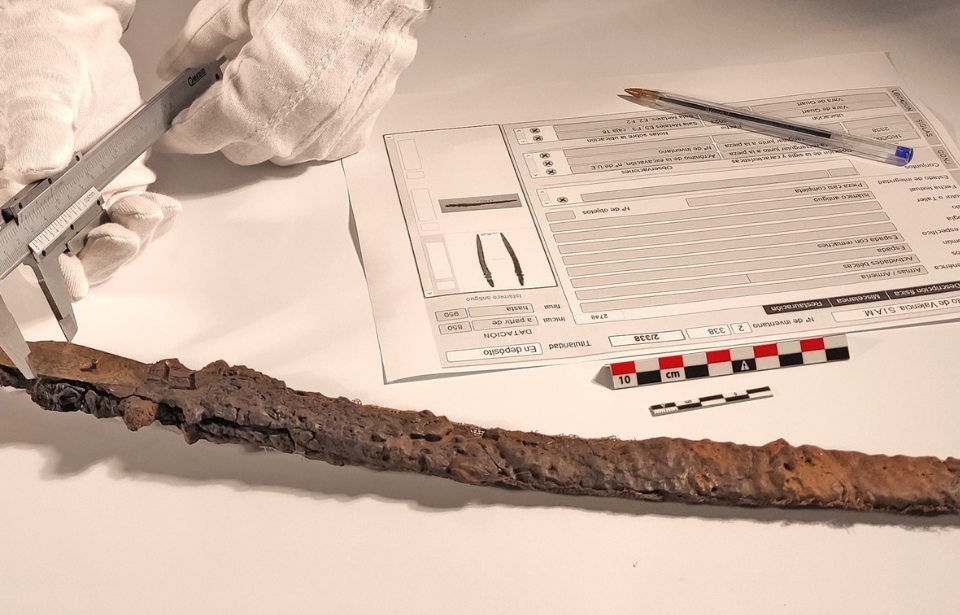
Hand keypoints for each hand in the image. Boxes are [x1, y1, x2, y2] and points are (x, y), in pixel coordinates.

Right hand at [0, 1, 180, 300]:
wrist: (76, 40)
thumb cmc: (40, 60)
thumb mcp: (35, 94)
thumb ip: (36, 133)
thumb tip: (36, 167)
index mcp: (13, 187)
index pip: (27, 243)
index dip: (50, 269)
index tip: (75, 277)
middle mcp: (45, 201)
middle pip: (73, 254)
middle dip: (104, 254)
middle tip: (123, 234)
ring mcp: (83, 197)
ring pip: (108, 243)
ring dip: (134, 238)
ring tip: (148, 213)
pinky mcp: (116, 186)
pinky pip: (135, 218)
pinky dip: (152, 219)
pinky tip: (162, 209)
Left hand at [157, 0, 430, 164]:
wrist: (382, 2)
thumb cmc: (323, 1)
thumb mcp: (241, 7)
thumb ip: (199, 43)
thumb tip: (175, 64)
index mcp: (247, 104)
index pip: (198, 136)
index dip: (180, 131)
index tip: (174, 127)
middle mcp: (283, 134)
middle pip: (235, 150)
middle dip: (223, 126)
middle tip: (227, 89)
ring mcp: (319, 140)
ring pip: (274, 153)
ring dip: (263, 131)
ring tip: (272, 88)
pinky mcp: (348, 137)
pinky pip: (311, 147)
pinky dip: (299, 130)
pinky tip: (304, 97)